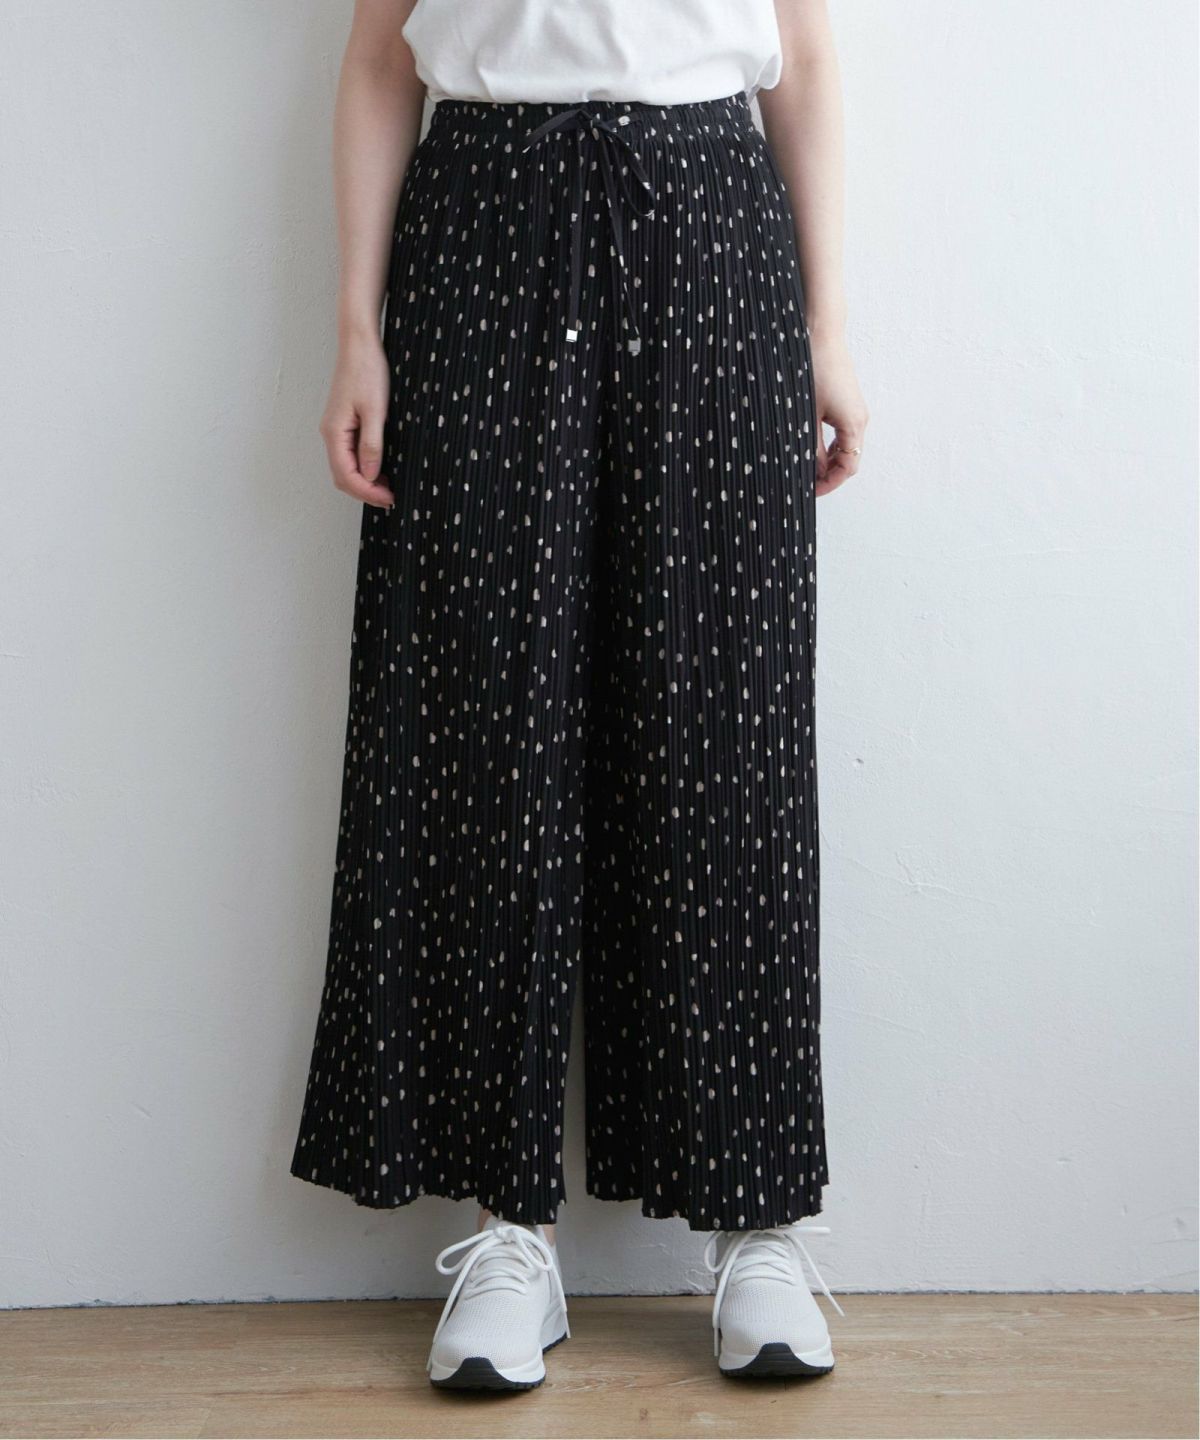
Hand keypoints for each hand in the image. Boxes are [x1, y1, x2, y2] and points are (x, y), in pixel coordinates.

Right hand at [319, 335, 393, 507]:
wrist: (360, 344)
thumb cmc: (367, 371)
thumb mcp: (375, 411)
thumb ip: (372, 445)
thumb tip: (370, 475)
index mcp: (334, 432)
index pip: (346, 475)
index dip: (367, 492)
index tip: (389, 499)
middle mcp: (331, 433)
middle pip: (342, 476)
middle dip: (365, 491)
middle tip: (391, 498)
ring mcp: (336, 429)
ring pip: (346, 467)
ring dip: (365, 481)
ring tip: (389, 487)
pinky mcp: (345, 423)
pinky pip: (350, 454)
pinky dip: (365, 466)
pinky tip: (382, 469)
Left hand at [809, 328, 868, 497]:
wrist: (820, 333)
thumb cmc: (812, 369)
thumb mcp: (805, 414)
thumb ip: (809, 446)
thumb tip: (808, 471)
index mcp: (854, 424)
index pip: (848, 468)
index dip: (829, 484)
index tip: (810, 492)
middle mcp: (860, 419)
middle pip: (849, 459)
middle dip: (828, 475)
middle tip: (803, 483)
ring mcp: (855, 409)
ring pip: (845, 446)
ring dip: (827, 460)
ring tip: (803, 467)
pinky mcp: (847, 401)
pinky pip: (842, 432)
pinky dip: (829, 445)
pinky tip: (809, 446)